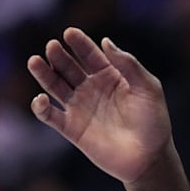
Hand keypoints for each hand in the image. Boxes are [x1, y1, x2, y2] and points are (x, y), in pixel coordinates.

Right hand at [27, 27, 172, 183]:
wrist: (150, 157)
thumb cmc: (154, 122)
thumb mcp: (148, 89)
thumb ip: (129, 65)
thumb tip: (106, 41)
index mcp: (111, 76)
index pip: (91, 55)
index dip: (80, 43)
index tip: (70, 33)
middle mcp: (92, 89)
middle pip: (69, 67)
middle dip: (59, 56)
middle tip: (52, 46)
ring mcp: (80, 107)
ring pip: (55, 86)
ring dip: (44, 74)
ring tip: (35, 61)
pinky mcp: (71, 128)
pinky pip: (49, 116)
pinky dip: (40, 107)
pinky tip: (40, 99)